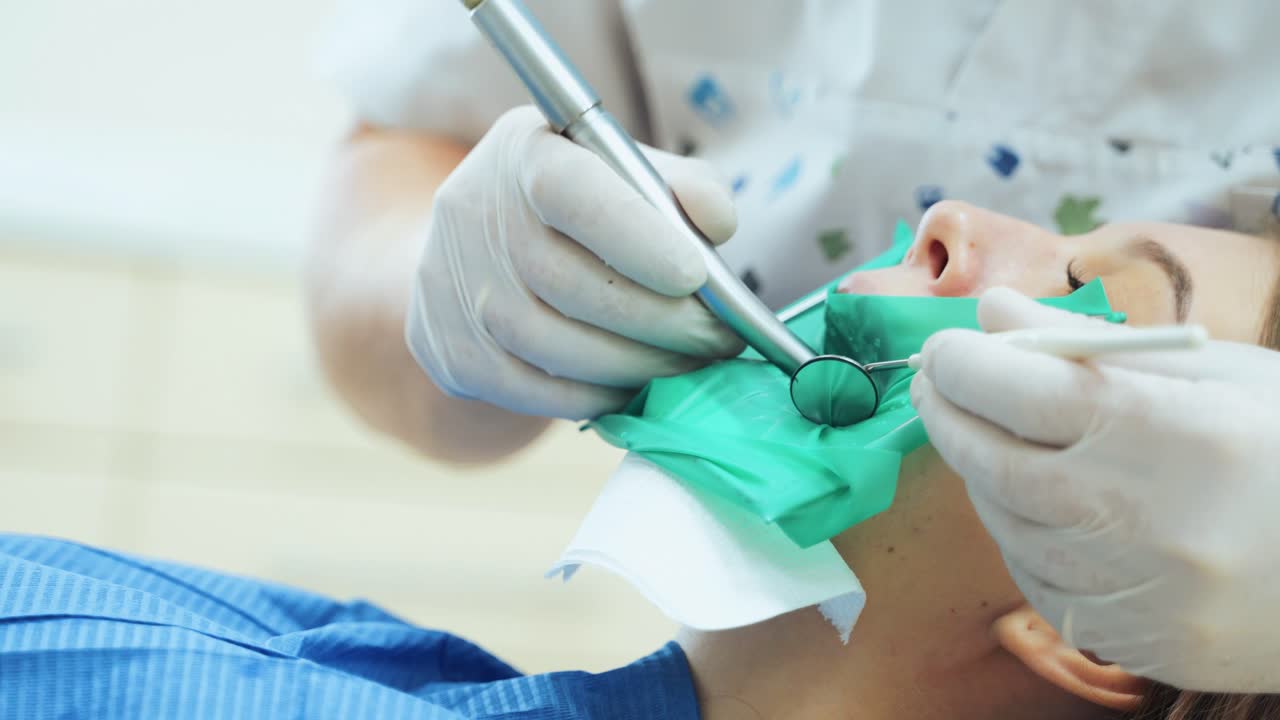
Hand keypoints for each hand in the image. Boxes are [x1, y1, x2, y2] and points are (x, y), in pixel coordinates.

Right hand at [406, 106, 743, 418]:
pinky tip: (639, 384)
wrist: (470, 255)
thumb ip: (678, 183)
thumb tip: (718, 223)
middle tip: (721, 339)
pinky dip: (602, 395)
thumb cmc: (574, 208)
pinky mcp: (454, 356)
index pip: (573, 194)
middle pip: (572, 284)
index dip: (637, 238)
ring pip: (559, 347)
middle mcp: (475, 217)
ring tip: (692, 363)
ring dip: (640, 365)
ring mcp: (456, 292)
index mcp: (524, 154)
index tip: (698, 276)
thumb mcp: (620, 170)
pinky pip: (539, 392)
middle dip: (663, 321)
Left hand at [910, 288, 1279, 692]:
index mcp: (1178, 433)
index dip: (965, 366)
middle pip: (1001, 466)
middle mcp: (1154, 520)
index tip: (941, 348)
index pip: (1030, 393)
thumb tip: (992, 316)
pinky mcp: (1142, 642)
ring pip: (1010, 530)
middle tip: (934, 386)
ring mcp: (1145, 594)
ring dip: (981, 478)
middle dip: (951, 418)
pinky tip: (1031, 506)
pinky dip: (1019, 538)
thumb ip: (1088, 346)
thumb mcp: (1206, 371)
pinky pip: (1040, 587)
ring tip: (985, 439)